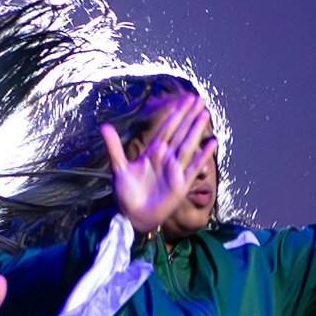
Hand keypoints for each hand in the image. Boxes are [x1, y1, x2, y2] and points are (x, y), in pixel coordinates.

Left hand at [103, 96, 213, 235]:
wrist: (132, 216)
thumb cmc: (127, 194)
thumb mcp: (119, 167)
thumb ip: (114, 146)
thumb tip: (104, 125)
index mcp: (153, 153)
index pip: (167, 128)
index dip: (176, 114)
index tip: (185, 99)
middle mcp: (167, 159)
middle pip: (180, 132)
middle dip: (190, 116)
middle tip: (200, 99)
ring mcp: (175, 171)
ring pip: (188, 146)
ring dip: (196, 130)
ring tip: (205, 114)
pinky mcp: (181, 185)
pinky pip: (193, 168)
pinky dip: (203, 156)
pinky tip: (212, 144)